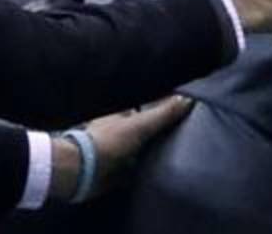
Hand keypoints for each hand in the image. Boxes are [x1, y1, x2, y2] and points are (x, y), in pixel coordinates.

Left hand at [48, 95, 193, 201]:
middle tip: (185, 133)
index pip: (146, 106)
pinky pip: (138, 169)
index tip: (182, 108)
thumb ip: (163, 113)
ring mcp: (118, 150)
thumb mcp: (140, 124)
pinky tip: (161, 171)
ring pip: (143, 149)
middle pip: (145, 128)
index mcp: (121, 113)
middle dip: (160, 131)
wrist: (84, 172)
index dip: (162, 107)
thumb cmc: (107, 142)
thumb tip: (187, 99)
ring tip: (179, 153)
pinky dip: (147, 170)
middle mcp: (119, 130)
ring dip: (154, 152)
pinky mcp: (119, 171)